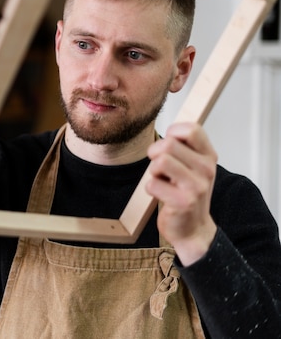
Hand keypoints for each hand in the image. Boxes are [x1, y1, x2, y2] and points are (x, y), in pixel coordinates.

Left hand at [146, 122, 217, 265]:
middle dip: (155, 154)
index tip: (169, 147)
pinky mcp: (182, 202)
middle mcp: (206, 169)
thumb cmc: (188, 194)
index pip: (191, 129)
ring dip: (153, 171)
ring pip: (160, 161)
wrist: (193, 229)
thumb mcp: (193, 166)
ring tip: (162, 180)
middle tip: (160, 168)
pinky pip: (152, 183)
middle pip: (167, 144)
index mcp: (208, 156)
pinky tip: (161, 195)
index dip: (172, 133)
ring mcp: (196, 186)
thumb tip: (169, 131)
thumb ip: (184, 147)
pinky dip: (150, 188)